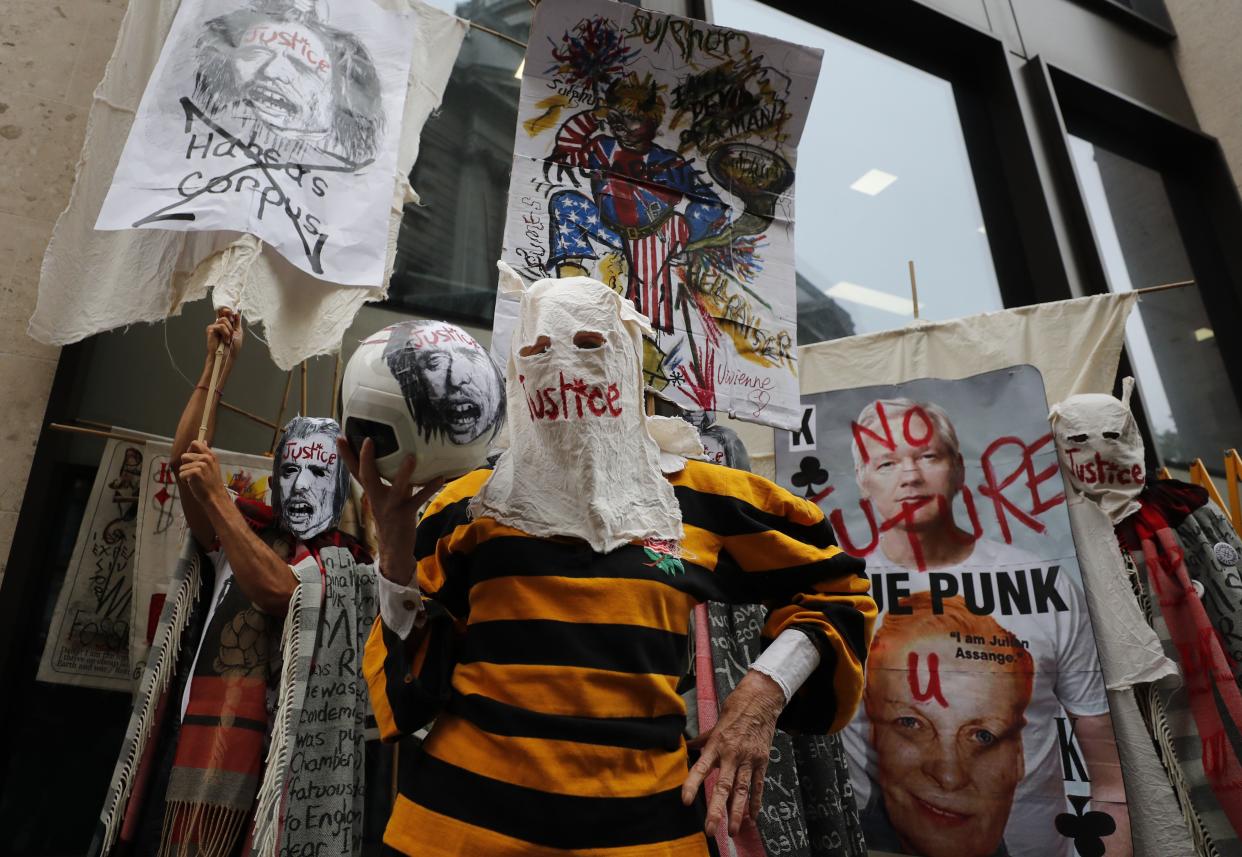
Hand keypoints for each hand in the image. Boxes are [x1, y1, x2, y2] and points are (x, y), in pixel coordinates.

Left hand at [178, 440, 228, 507]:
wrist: (215, 496)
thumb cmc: (211, 482)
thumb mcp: (212, 465)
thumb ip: (205, 453)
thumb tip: (204, 441)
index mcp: (210, 455)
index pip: (195, 443)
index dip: (190, 451)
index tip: (192, 460)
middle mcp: (206, 458)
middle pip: (185, 456)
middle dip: (186, 465)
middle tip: (195, 473)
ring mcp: (202, 465)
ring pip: (182, 467)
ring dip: (185, 474)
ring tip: (195, 480)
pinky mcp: (196, 473)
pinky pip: (181, 474)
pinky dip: (185, 481)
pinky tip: (193, 484)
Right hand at [205, 308, 242, 370]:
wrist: (228, 355)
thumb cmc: (232, 347)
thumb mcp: (238, 332)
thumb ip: (236, 322)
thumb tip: (236, 312)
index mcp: (226, 324)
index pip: (226, 312)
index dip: (229, 310)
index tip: (233, 312)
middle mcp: (219, 324)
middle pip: (225, 313)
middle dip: (232, 324)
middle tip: (232, 333)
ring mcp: (214, 326)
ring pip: (224, 320)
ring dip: (229, 330)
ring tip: (228, 338)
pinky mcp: (210, 329)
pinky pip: (220, 326)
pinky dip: (226, 333)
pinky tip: (225, 340)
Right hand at [337, 437, 442, 584]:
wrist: (394, 550)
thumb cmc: (392, 518)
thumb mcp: (387, 498)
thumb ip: (392, 481)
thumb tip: (403, 457)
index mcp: (372, 493)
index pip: (355, 472)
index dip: (347, 456)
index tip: (340, 437)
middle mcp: (377, 498)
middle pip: (367, 477)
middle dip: (365, 459)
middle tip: (367, 440)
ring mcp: (391, 506)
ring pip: (396, 488)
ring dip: (404, 473)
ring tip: (412, 457)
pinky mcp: (405, 514)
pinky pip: (418, 499)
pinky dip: (429, 488)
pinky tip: (441, 478)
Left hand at [681, 670, 783, 836]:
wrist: (761, 699)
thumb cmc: (736, 708)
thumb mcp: (715, 723)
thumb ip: (702, 740)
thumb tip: (686, 746)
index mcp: (717, 744)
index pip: (701, 768)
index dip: (693, 784)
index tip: (686, 801)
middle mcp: (732, 754)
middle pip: (724, 786)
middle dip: (718, 809)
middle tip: (711, 829)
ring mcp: (748, 759)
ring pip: (742, 790)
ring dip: (738, 812)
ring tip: (733, 830)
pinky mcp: (762, 761)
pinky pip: (759, 785)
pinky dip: (756, 802)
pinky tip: (753, 817)